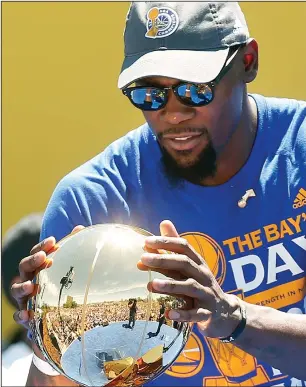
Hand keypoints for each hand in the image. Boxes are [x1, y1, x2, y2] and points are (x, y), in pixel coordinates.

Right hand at [10, 225, 84, 329]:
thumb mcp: (66, 263)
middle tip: (42, 257)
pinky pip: (18, 315)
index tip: (53, 240)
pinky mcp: (26, 315)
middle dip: (32, 261)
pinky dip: (19, 315)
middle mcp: (29, 279)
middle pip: (24, 266)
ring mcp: (25, 296)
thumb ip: (71, 247)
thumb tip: (80, 228)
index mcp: (38, 266)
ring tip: (31, 285)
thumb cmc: (60, 280)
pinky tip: (26, 315)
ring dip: (22, 286)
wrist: (57, 309)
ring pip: (17, 289)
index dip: (42, 246)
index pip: (36, 252)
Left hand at [139, 220, 240, 337]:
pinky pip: (195, 314)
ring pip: (190, 287)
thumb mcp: (189, 265)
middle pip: (185, 263)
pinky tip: (168, 314)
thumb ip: (175, 248)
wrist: (224, 312)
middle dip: (164, 260)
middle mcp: (203, 275)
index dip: (166, 242)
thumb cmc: (200, 284)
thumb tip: (164, 222)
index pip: (183, 246)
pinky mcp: (207, 313)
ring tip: (150, 285)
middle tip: (143, 259)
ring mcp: (206, 294)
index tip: (146, 242)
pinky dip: (183, 314)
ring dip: (170, 285)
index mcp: (198, 262)